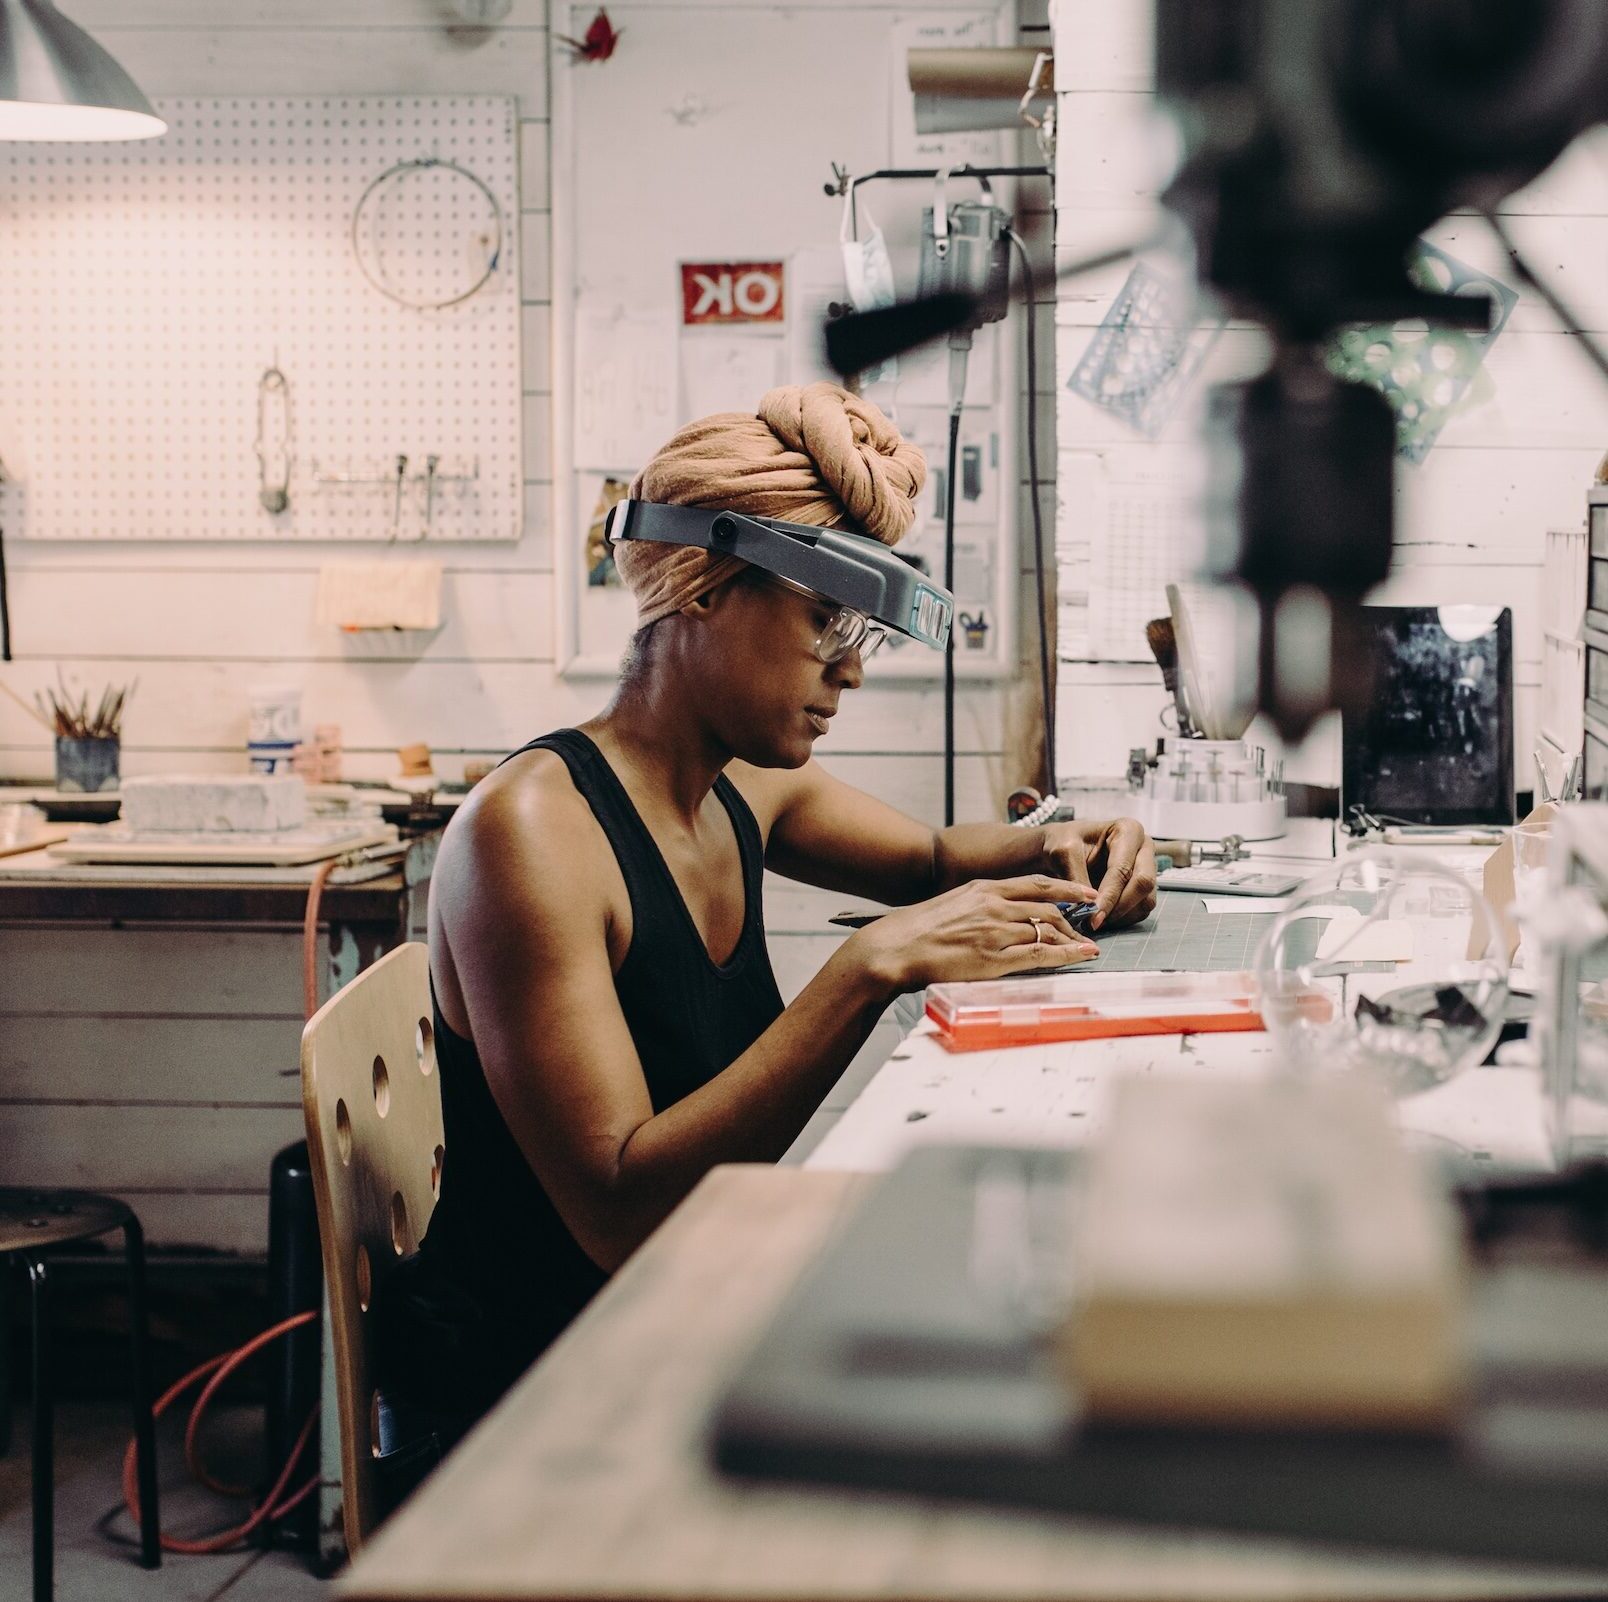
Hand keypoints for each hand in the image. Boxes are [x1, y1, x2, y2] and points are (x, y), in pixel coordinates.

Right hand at [848, 874, 1099, 994]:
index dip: (1066, 889)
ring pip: (1047, 929)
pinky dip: (1065, 954)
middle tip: (1088, 927)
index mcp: (984, 889)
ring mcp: (995, 931)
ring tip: (1087, 947)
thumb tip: (999, 911)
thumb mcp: (953, 902)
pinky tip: (1081, 956)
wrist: (895, 947)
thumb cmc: (918, 928)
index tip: (1085, 893)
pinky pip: (1039, 953)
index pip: (1036, 884)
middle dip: (1073, 918)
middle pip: (1048, 908)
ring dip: (1072, 939)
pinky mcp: (993, 958)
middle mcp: (994, 905)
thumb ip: (980, 903)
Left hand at [1040, 819, 1156, 929]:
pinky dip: (1123, 919)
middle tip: (1095, 921)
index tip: (1093, 914)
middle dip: (1119, 907)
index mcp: (1128, 830)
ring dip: (1121, 916)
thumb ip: (1077, 877)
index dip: (1109, 895)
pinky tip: (1102, 918)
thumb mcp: (1063, 852)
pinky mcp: (1144, 888)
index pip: (1123, 869)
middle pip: (1144, 884)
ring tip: (1094, 920)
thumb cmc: (1063, 842)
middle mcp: (1144, 848)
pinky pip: (1141, 910)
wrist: (1063, 849)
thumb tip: (1090, 907)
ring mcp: (1148, 868)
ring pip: (1146, 900)